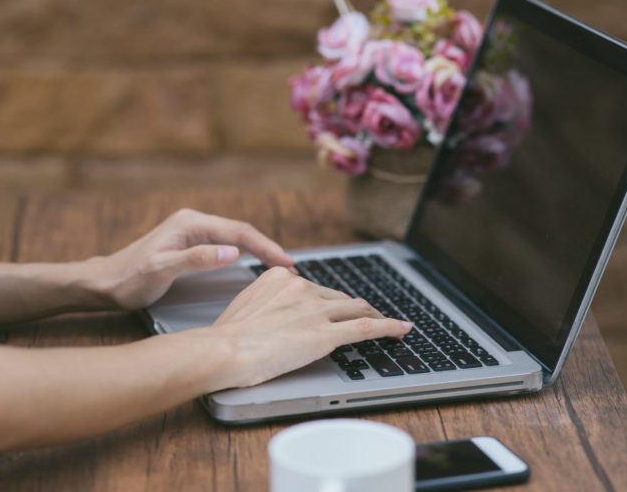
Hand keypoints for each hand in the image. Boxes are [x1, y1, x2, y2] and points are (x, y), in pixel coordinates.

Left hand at [86, 209, 294, 309]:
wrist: (104, 283)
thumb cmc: (129, 280)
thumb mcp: (161, 270)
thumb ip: (196, 259)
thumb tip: (233, 252)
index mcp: (190, 224)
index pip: (239, 231)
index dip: (266, 246)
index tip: (287, 263)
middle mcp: (192, 222)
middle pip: (240, 232)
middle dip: (267, 247)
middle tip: (290, 269)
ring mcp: (190, 232)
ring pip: (234, 238)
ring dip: (258, 250)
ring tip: (278, 266)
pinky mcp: (188, 243)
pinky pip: (224, 244)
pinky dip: (243, 252)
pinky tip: (252, 262)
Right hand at [199, 267, 412, 388]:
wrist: (225, 349)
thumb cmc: (226, 337)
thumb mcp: (244, 306)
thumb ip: (264, 303)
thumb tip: (271, 313)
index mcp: (280, 277)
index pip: (314, 288)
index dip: (327, 301)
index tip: (334, 307)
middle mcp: (301, 288)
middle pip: (338, 297)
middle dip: (353, 307)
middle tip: (365, 315)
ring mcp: (316, 310)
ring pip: (356, 308)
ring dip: (375, 315)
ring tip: (388, 323)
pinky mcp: (326, 333)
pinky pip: (367, 327)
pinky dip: (389, 326)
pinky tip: (401, 329)